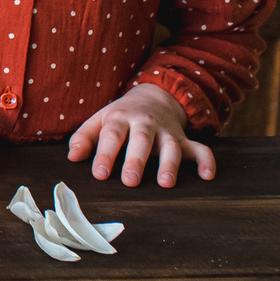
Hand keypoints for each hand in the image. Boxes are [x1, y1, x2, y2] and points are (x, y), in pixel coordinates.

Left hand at [69, 85, 215, 186]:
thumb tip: (72, 157)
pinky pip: (200, 149)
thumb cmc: (120, 116)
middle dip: (136, 160)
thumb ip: (84, 137)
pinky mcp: (185, 140)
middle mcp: (145, 124)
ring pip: (171, 146)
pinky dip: (206, 161)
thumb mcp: (99, 120)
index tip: (99, 174)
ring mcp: (167, 132)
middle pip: (141, 140)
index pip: (111, 136)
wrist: (153, 97)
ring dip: (169, 164)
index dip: (104, 155)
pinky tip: (208, 176)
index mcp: (120, 119)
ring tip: (166, 183)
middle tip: (130, 181)